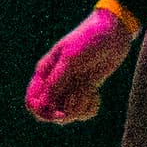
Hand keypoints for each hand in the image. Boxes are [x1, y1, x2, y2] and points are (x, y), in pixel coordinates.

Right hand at [26, 5, 136, 123]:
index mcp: (45, 72)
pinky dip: (90, 108)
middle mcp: (55, 82)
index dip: (41, 112)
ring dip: (79, 109)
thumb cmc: (88, 40)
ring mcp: (71, 87)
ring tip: (90, 93)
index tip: (59, 111)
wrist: (113, 33)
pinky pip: (83, 111)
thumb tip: (44, 103)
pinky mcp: (87, 90)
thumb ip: (56, 82)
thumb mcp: (71, 59)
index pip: (32, 101)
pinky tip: (96, 95)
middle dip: (63, 114)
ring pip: (67, 114)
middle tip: (77, 102)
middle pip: (49, 112)